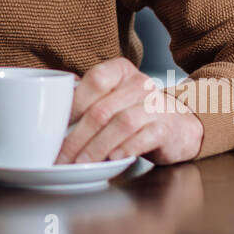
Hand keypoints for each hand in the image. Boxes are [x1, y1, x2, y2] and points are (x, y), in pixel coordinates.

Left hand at [56, 57, 203, 165]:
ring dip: (96, 148)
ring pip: (120, 125)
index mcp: (121, 71)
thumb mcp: (115, 96)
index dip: (72, 104)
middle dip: (77, 138)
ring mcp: (155, 106)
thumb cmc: (138, 111)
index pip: (94, 81)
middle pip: (101, 110)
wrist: (181, 125)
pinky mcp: (166, 128)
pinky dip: (125, 149)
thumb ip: (88, 96)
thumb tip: (52, 102)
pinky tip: (112, 159)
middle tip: (61, 157)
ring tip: (81, 163)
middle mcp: (139, 84)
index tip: (55, 126)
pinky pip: (143, 138)